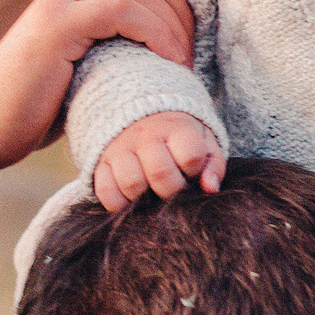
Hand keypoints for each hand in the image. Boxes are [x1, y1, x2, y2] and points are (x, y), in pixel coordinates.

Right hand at [0, 0, 193, 213]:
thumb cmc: (30, 102)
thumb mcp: (76, 54)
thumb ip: (107, 24)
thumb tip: (168, 14)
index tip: (185, 4)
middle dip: (181, 2)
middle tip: (191, 46)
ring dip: (176, 24)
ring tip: (181, 62)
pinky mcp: (54, 22)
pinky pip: (124, 9)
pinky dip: (159, 34)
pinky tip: (167, 62)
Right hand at [93, 111, 225, 210]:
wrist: (139, 111)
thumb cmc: (178, 136)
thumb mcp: (203, 141)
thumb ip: (213, 164)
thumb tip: (210, 188)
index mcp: (176, 128)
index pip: (191, 156)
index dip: (194, 171)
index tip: (190, 170)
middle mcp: (146, 135)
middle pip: (161, 173)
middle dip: (171, 190)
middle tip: (170, 188)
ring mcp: (121, 148)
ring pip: (132, 184)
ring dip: (144, 198)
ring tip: (150, 192)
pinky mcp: (101, 161)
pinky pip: (106, 191)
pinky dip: (118, 203)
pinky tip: (129, 199)